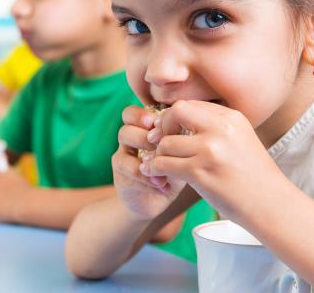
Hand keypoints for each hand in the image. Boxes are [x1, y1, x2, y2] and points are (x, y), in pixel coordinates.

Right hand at [112, 105, 186, 220]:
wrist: (156, 201)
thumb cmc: (173, 171)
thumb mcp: (181, 155)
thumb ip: (182, 141)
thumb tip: (192, 129)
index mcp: (144, 129)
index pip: (133, 112)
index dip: (142, 115)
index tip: (158, 124)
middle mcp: (130, 139)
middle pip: (127, 124)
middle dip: (144, 134)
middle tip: (159, 144)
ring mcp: (124, 157)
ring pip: (124, 143)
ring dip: (145, 154)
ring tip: (162, 167)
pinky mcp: (121, 176)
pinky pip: (129, 170)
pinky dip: (147, 178)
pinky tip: (162, 185)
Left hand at [140, 100, 285, 220]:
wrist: (272, 205)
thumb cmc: (253, 176)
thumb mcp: (240, 140)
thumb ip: (214, 128)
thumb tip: (176, 119)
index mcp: (232, 118)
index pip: (191, 104)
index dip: (175, 117)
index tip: (171, 132)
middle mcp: (221, 129)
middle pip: (176, 112)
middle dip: (163, 126)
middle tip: (161, 143)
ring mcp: (210, 150)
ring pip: (166, 142)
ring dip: (158, 154)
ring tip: (161, 163)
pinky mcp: (200, 173)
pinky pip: (164, 164)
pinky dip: (155, 169)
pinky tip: (157, 174)